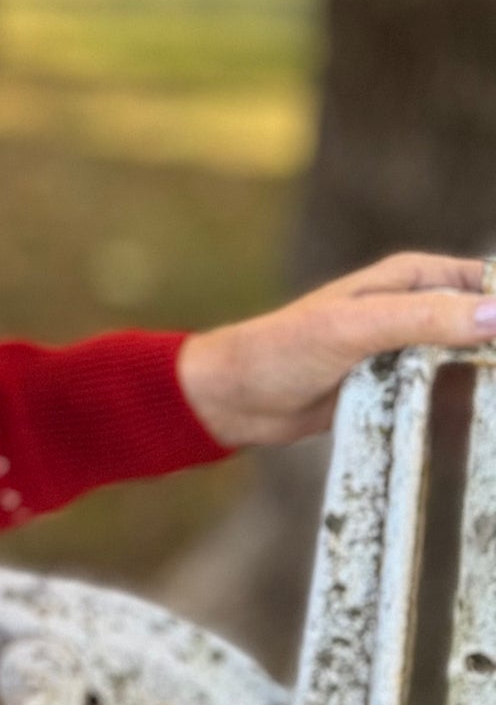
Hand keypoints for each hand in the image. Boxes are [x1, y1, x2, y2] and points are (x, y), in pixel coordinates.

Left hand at [177, 253, 495, 448]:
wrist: (236, 398)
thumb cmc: (283, 350)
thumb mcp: (356, 328)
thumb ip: (425, 318)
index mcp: (413, 278)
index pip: (487, 285)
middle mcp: (417, 309)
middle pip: (486, 327)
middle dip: (493, 352)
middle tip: (494, 396)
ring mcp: (409, 352)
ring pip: (473, 366)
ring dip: (485, 387)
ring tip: (488, 414)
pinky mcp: (398, 390)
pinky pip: (446, 399)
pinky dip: (462, 411)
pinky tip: (475, 426)